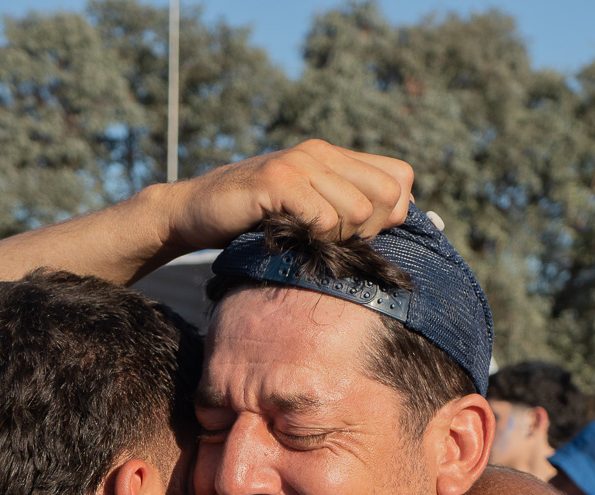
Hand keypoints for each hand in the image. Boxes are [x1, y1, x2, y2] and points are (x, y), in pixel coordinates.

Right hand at [161, 139, 414, 250]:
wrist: (194, 212)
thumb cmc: (252, 220)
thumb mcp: (306, 210)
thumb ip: (346, 210)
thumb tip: (400, 222)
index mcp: (334, 156)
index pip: (401, 178)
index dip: (391, 214)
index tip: (357, 233)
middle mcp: (322, 152)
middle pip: (387, 197)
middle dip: (368, 231)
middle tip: (331, 242)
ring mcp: (300, 163)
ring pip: (359, 212)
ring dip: (337, 239)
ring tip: (305, 240)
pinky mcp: (278, 181)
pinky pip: (323, 218)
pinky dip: (314, 238)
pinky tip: (290, 237)